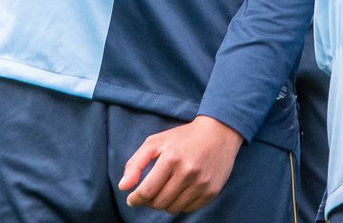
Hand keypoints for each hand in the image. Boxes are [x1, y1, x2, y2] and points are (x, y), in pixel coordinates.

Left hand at [118, 115, 242, 213]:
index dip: (136, 199)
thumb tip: (123, 187)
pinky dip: (180, 204)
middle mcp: (187, 172)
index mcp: (171, 158)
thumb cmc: (182, 137)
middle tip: (150, 192)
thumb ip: (136, 163)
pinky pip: (188, 209)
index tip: (132, 199)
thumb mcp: (156, 142)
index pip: (147, 191)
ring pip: (173, 208)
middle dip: (149, 201)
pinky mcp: (212, 191)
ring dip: (164, 203)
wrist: (219, 133)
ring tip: (165, 189)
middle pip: (159, 202)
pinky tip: (180, 190)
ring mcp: (201, 183)